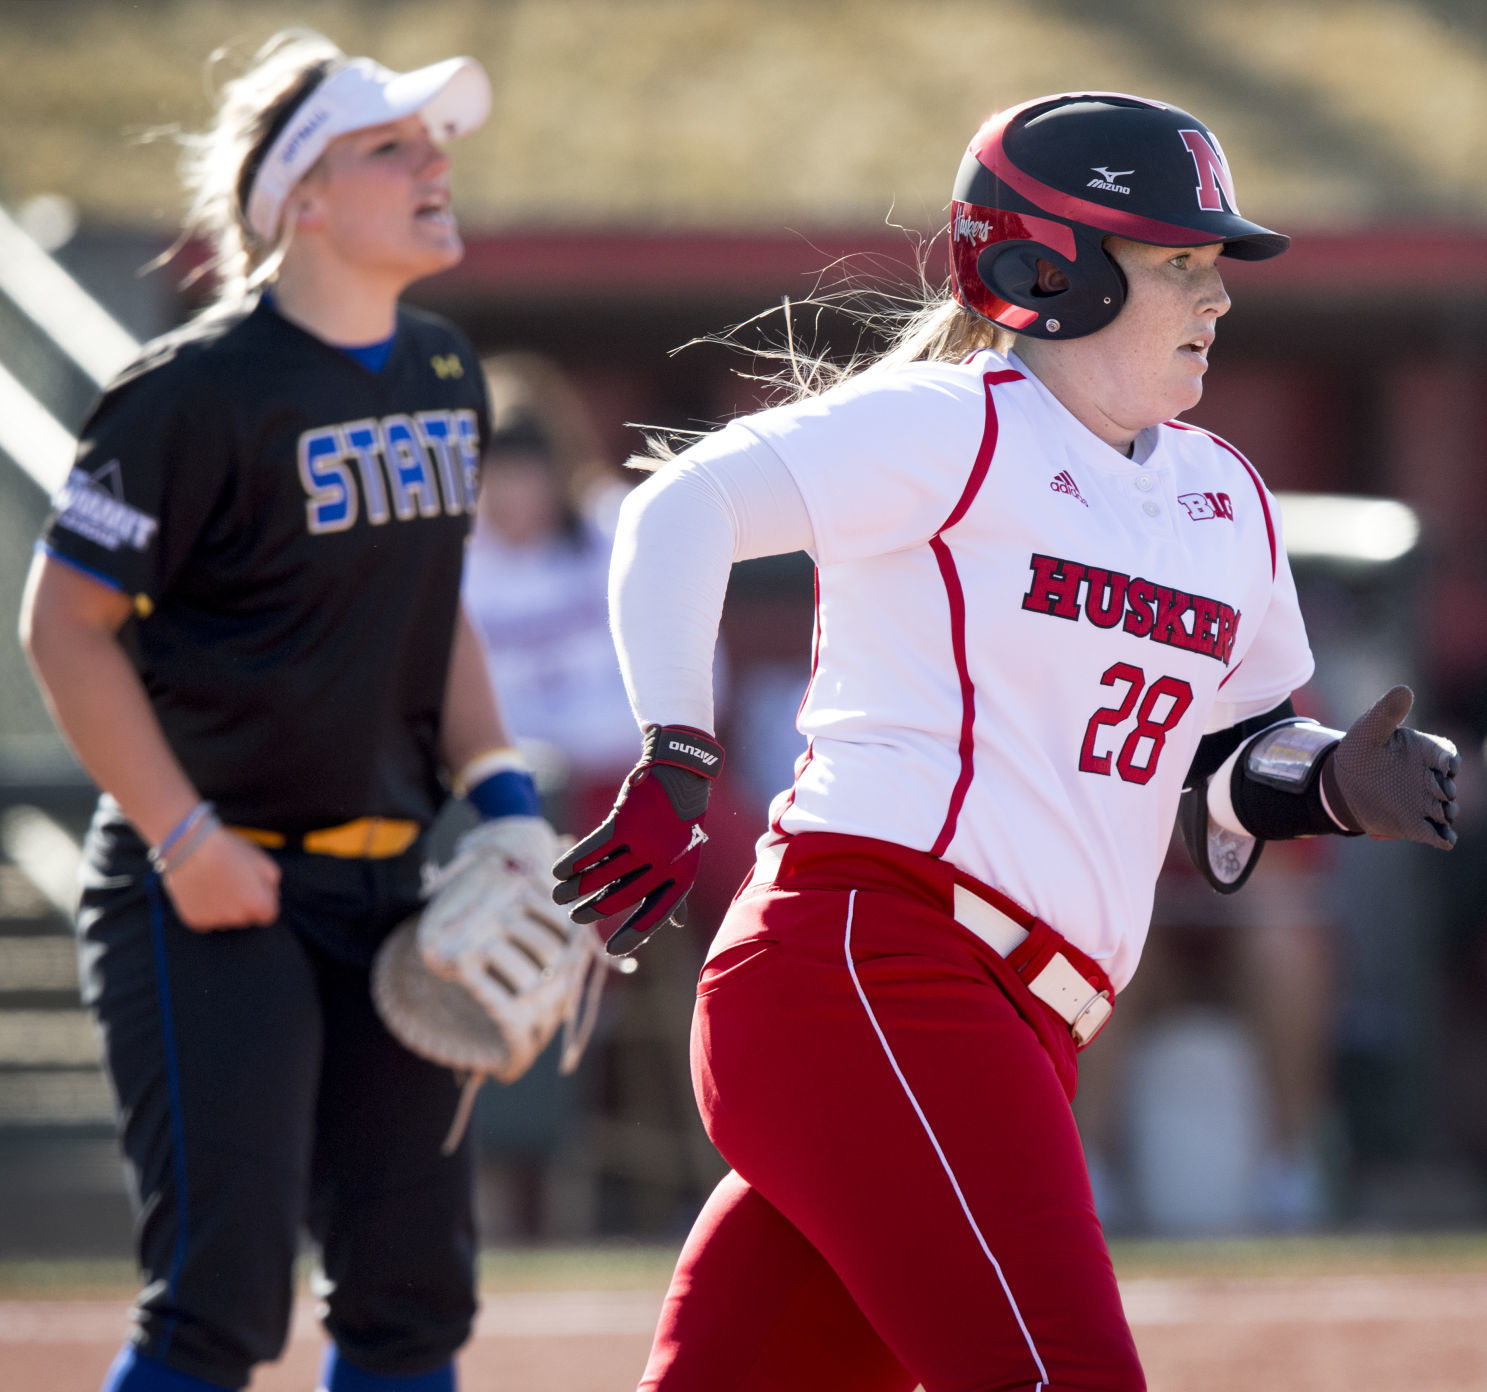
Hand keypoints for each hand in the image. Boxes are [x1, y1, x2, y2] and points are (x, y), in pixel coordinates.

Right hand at [164, 827, 280, 929]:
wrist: (189, 848)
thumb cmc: (228, 850)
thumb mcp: (262, 860)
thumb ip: (272, 883)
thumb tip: (271, 895)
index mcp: (258, 904)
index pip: (268, 915)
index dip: (263, 900)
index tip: (253, 889)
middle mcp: (237, 918)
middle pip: (247, 918)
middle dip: (244, 904)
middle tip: (232, 882)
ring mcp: (215, 921)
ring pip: (226, 919)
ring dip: (225, 908)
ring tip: (215, 883)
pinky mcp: (195, 922)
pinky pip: (207, 919)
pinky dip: (206, 909)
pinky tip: (203, 890)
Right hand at [552, 725, 723, 954]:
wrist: (679, 777)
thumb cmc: (681, 823)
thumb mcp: (686, 859)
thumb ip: (678, 893)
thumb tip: (677, 924)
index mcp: (681, 879)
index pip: (655, 917)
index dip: (633, 935)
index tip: (612, 950)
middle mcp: (664, 865)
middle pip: (620, 898)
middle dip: (593, 911)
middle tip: (575, 917)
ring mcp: (644, 845)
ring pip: (599, 876)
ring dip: (574, 889)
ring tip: (558, 896)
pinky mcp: (623, 825)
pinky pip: (590, 851)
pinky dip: (571, 863)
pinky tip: (558, 872)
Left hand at [1321, 685, 1459, 849]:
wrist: (1342, 784)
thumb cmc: (1360, 752)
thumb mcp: (1368, 729)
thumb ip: (1387, 712)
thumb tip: (1405, 690)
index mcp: (1426, 752)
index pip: (1447, 755)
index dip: (1449, 760)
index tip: (1446, 764)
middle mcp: (1432, 778)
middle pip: (1449, 785)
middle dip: (1448, 789)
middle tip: (1442, 790)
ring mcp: (1426, 803)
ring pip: (1447, 810)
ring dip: (1447, 813)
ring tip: (1442, 813)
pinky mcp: (1416, 824)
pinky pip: (1437, 834)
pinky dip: (1443, 838)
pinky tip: (1444, 840)